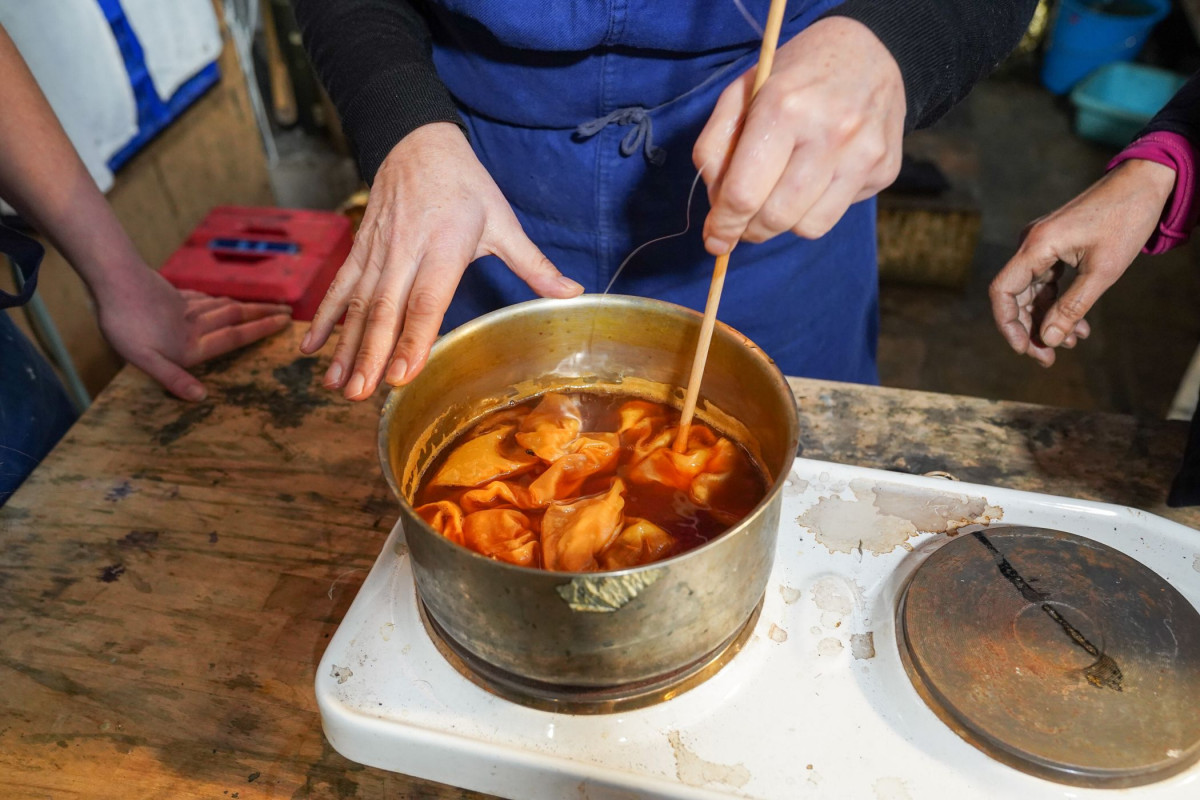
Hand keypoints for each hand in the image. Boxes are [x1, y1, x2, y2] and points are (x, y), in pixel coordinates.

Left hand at [95, 267, 290, 400]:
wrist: (113, 281)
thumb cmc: (125, 324)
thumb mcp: (143, 360)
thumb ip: (173, 378)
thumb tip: (202, 397)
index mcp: (192, 344)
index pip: (234, 337)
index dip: (260, 330)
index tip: (285, 323)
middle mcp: (194, 324)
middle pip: (235, 316)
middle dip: (262, 315)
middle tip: (287, 312)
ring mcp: (184, 306)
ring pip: (222, 305)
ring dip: (245, 306)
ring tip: (262, 307)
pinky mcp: (171, 294)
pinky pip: (202, 298)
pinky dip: (216, 299)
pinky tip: (216, 299)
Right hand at [299, 122, 583, 400]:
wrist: (417, 141)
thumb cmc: (466, 185)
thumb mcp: (503, 222)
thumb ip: (534, 264)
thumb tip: (574, 294)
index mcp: (445, 247)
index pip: (427, 300)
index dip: (413, 338)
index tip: (403, 375)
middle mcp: (406, 251)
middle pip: (385, 309)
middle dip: (371, 355)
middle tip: (362, 395)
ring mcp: (378, 250)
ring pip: (357, 304)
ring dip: (345, 346)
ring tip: (338, 386)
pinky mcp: (360, 249)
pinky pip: (339, 287)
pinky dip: (324, 318)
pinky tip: (311, 348)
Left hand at [695, 16, 904, 253]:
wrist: (870, 50)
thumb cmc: (794, 75)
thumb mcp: (742, 92)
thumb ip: (715, 147)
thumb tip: (717, 206)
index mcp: (785, 108)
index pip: (744, 193)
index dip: (724, 225)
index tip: (714, 239)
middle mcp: (829, 133)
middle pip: (776, 217)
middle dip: (750, 230)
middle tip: (742, 222)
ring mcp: (863, 154)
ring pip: (807, 227)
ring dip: (783, 223)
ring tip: (779, 196)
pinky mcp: (884, 169)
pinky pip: (836, 215)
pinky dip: (815, 210)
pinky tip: (815, 181)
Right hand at [989, 159, 1175, 366]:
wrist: (1144, 183)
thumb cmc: (1126, 220)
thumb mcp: (1103, 271)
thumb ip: (1072, 307)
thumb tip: (1049, 339)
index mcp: (1036, 246)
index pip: (1003, 292)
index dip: (1008, 325)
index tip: (1025, 349)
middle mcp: (1031, 244)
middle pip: (1015, 296)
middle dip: (1030, 329)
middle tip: (1049, 357)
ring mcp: (1041, 245)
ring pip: (1032, 292)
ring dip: (1047, 319)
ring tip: (1071, 342)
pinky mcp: (1054, 246)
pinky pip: (1046, 281)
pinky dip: (1058, 303)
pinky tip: (1077, 324)